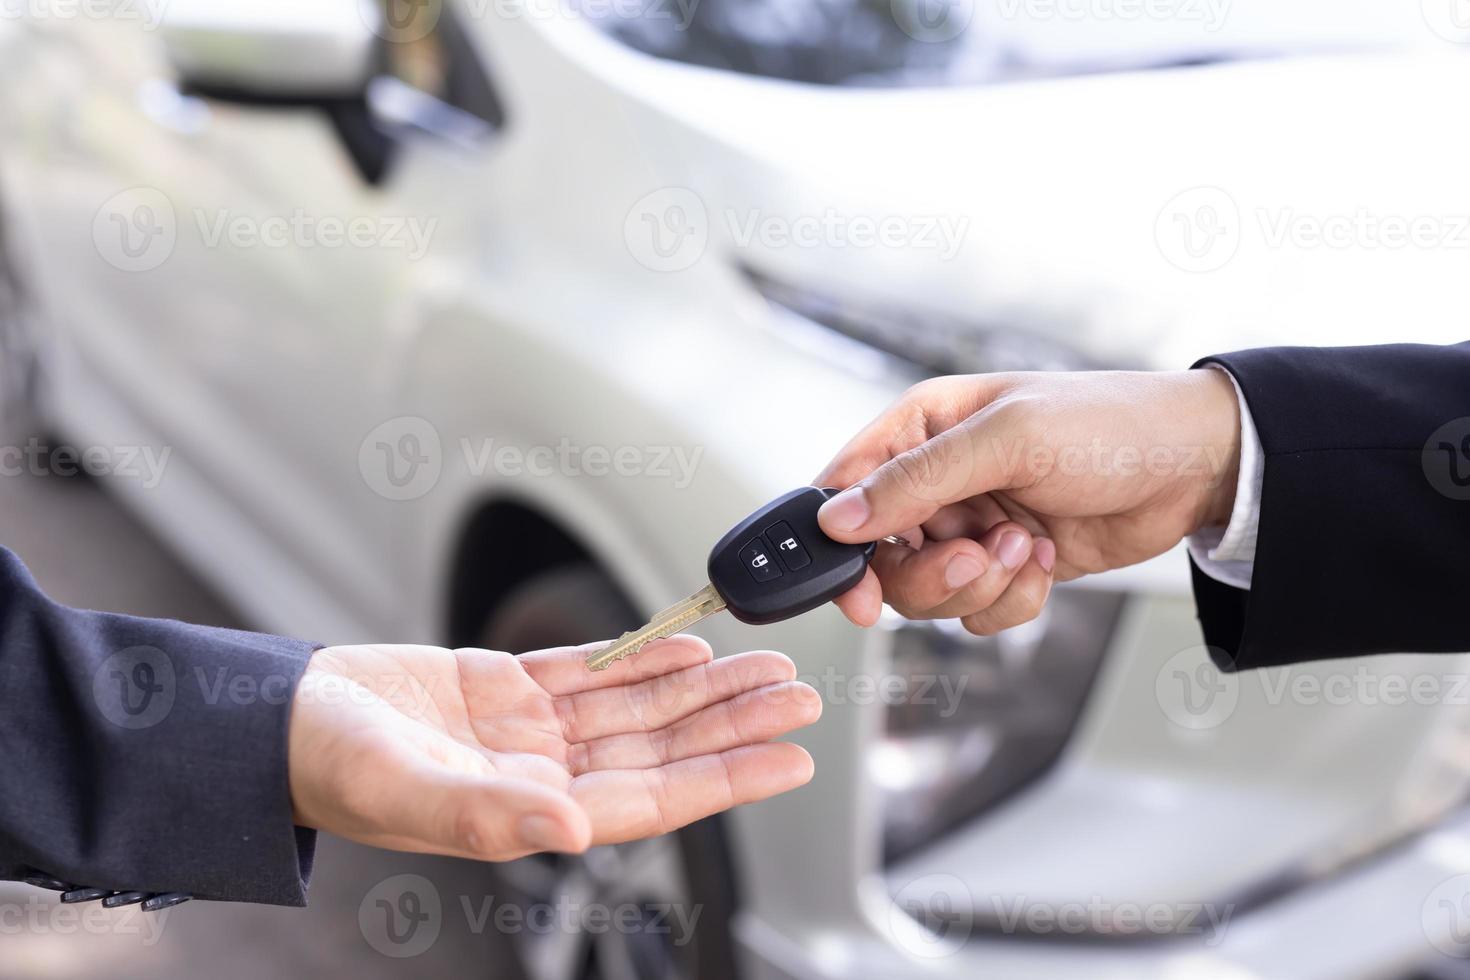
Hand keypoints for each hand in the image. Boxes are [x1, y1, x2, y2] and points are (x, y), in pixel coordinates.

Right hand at [288, 637, 819, 858]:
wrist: (276, 720)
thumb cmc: (328, 769)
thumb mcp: (404, 792)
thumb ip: (490, 813)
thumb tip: (574, 829)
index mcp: (529, 810)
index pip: (653, 800)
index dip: (725, 779)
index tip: (791, 762)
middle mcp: (542, 772)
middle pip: (662, 748)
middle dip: (733, 725)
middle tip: (801, 701)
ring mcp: (527, 728)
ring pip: (638, 707)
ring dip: (702, 689)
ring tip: (764, 667)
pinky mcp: (504, 685)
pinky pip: (592, 670)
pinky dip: (641, 658)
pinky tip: (687, 647)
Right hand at [816, 369, 1240, 633]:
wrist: (1195, 468)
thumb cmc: (1108, 426)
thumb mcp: (1007, 440)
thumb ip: (915, 480)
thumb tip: (838, 518)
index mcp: (920, 428)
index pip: (843, 489)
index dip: (839, 543)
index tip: (858, 589)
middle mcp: (936, 480)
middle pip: (883, 558)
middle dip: (930, 573)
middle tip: (977, 558)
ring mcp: (970, 526)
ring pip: (928, 592)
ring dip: (980, 584)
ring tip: (1028, 548)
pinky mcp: (1005, 564)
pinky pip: (977, 609)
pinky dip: (1012, 599)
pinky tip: (1047, 560)